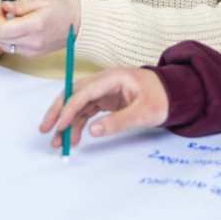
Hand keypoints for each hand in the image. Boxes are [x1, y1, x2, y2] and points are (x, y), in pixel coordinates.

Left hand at [0, 0, 80, 56]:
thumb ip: (20, 5)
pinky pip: (14, 49)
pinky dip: (12, 40)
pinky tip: (19, 29)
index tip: (2, 10)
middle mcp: (33, 42)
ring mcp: (34, 51)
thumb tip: (4, 7)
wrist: (80, 23)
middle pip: (1, 40)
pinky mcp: (34, 54)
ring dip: (4, 34)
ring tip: (13, 21)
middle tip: (5, 14)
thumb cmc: (64, 8)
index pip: (2, 31)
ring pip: (5, 46)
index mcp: (35, 25)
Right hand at [39, 67, 169, 149]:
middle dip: (58, 111)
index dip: (69, 108)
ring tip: (58, 141)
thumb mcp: (144, 113)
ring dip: (66, 121)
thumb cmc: (162, 99)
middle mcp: (104, 81)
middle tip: (45, 130)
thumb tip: (93, 131)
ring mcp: (104, 89)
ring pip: (78, 103)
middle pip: (74, 93)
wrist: (175, 93)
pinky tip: (74, 137)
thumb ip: (119, 121)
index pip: (84, 92)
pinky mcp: (106, 98)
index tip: (60, 126)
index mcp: (113, 78)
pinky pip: (86, 109)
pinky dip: (78, 122)